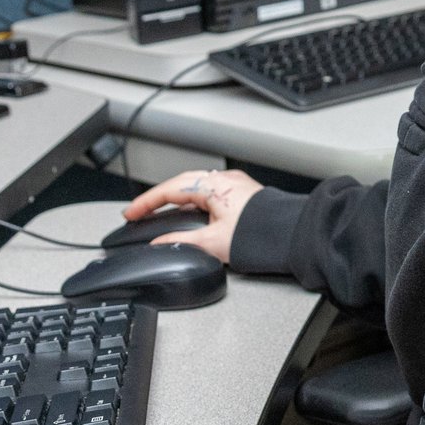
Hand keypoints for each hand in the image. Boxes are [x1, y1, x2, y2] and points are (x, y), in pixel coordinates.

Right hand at [121, 168, 263, 264]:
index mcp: (213, 186)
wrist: (294, 236)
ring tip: (160, 213)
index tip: (130, 213)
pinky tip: (190, 213)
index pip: (169, 190)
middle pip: (181, 184)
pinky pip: (210, 192)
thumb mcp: (214, 243)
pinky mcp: (244, 195)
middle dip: (158, 198)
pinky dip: (193, 201)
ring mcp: (235, 186)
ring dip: (176, 199)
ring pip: (196, 188)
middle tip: (140, 212)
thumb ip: (181, 242)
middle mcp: (224, 180)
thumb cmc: (262, 237)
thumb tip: (160, 243)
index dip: (146, 203)